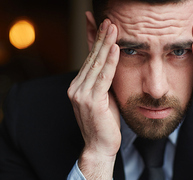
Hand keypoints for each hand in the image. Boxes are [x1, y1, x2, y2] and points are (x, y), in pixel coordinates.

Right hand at [67, 19, 120, 179]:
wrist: (100, 146)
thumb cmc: (104, 122)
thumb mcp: (104, 96)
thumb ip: (103, 80)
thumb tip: (111, 63)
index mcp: (79, 85)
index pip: (88, 57)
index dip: (93, 39)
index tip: (98, 22)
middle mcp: (76, 87)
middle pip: (91, 57)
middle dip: (101, 36)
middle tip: (108, 19)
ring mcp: (81, 94)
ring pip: (96, 64)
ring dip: (106, 44)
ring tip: (113, 26)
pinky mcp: (91, 101)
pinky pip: (103, 77)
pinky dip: (110, 62)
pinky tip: (116, 48)